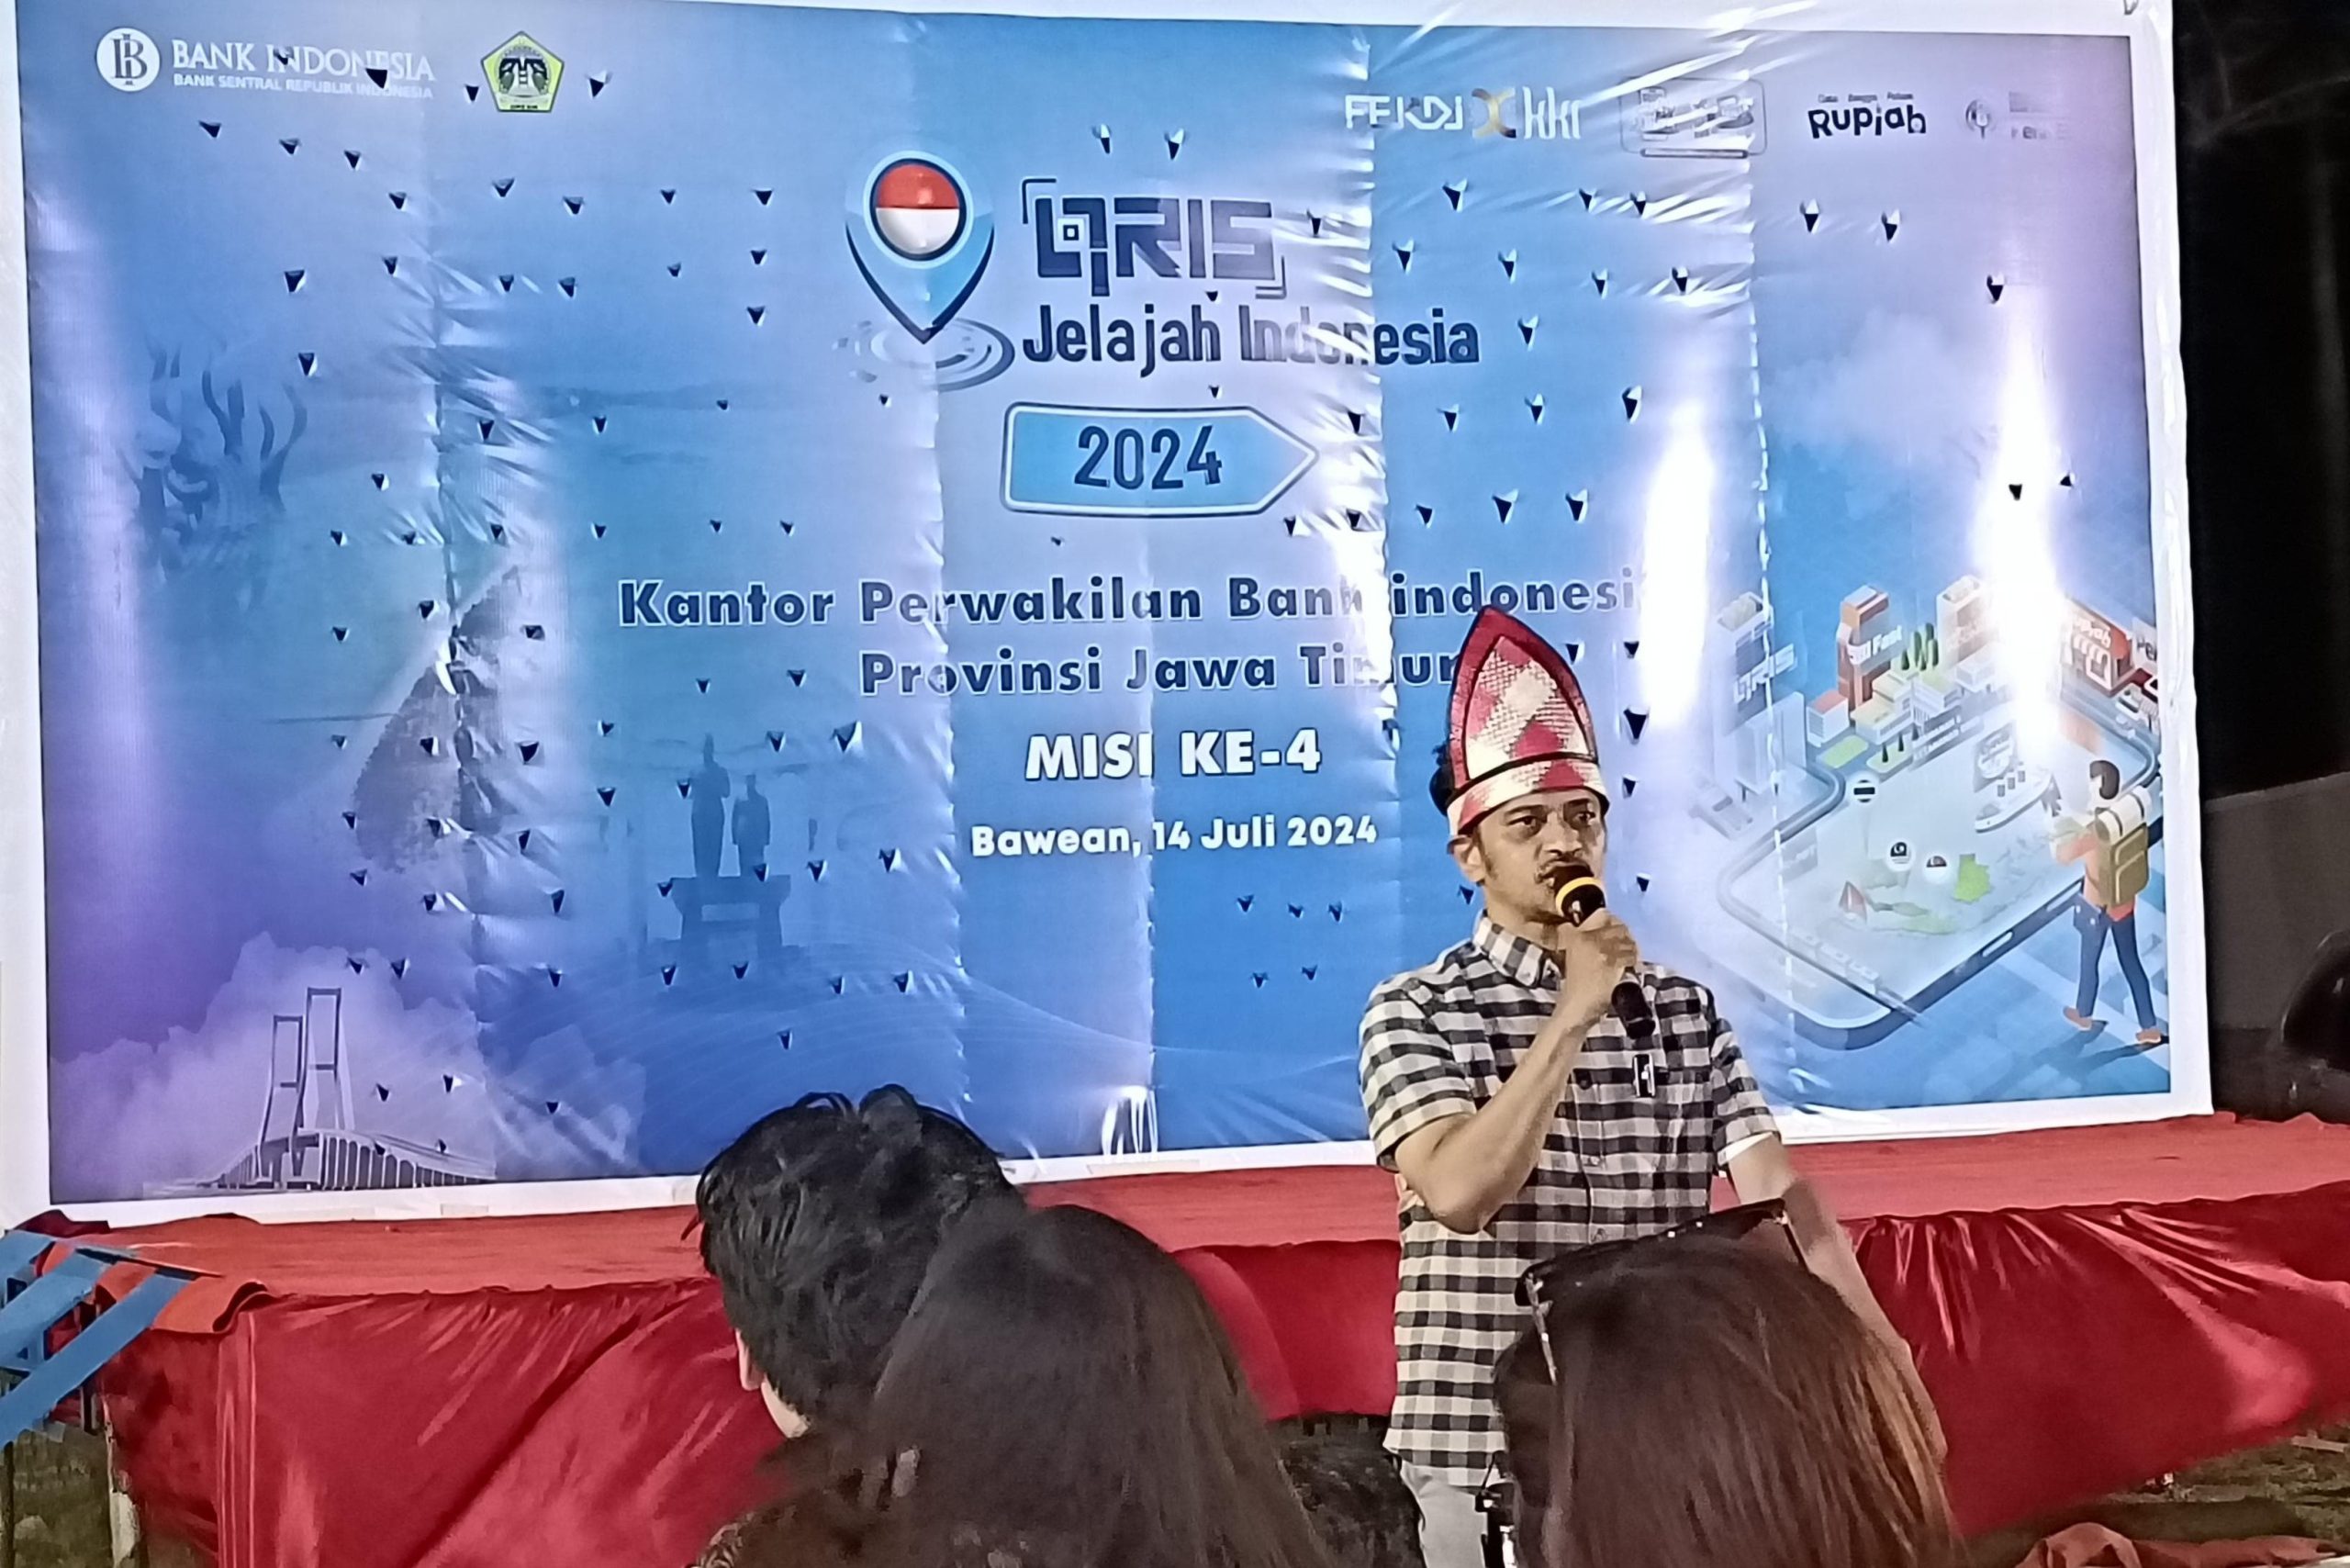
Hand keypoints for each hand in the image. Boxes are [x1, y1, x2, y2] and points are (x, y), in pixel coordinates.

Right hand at [1551, 909, 1638, 1034]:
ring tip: (1629, 956)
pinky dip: (1634, 960)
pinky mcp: (1611, 962)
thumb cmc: (1577, 984)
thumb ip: (1584, 939)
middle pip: (1618, 926)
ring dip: (1632, 948)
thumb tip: (1610, 927)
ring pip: (1627, 940)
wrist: (1576, 1005)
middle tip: (1627, 945)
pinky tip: (1631, 966)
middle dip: (1626, 935)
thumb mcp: (1574, 955)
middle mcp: (1586, 938)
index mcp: (1575, 935)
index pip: (1602, 914)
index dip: (1614, 921)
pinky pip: (1630, 955)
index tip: (1618, 929)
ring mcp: (1599, 950)